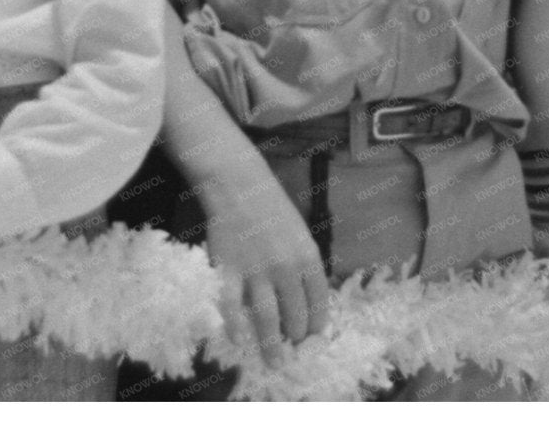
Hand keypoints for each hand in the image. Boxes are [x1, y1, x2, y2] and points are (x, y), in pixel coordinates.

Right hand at [203, 182, 331, 364]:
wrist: (238, 184)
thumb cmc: (271, 207)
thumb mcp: (299, 233)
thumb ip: (302, 264)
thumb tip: (304, 299)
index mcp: (308, 256)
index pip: (319, 299)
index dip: (318, 323)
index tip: (315, 337)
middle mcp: (286, 266)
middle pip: (296, 313)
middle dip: (297, 336)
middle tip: (293, 349)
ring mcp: (257, 270)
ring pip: (268, 317)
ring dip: (272, 345)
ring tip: (276, 363)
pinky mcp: (229, 269)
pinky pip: (233, 306)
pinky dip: (236, 327)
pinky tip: (239, 341)